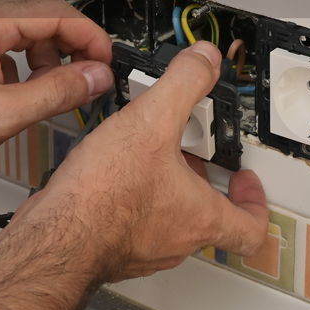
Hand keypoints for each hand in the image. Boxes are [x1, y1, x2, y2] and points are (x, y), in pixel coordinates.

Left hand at [0, 0, 113, 169]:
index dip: (89, 38)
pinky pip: (2, 38)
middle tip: (89, 75)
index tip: (105, 63)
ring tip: (50, 91)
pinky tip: (20, 92)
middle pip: (41, 12)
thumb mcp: (2, 115)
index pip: (56, 13)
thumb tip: (96, 77)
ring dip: (45, 54)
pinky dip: (22, 60)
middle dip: (70, 44)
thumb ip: (56, 92)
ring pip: (23, 25)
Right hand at [15, 41, 268, 282]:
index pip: (250, 228)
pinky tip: (108, 176)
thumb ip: (184, 84)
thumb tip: (206, 59)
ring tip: (147, 159)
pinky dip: (130, 203)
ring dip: (166, 193)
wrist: (54, 236)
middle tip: (192, 158)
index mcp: (200, 217)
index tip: (245, 181)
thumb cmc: (102, 196)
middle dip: (201, 184)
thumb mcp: (151, 121)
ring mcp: (143, 250)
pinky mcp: (110, 249)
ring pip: (169, 224)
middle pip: (207, 220)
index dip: (255, 202)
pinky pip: (131, 227)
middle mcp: (176, 242)